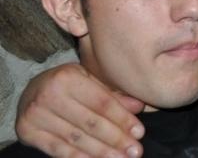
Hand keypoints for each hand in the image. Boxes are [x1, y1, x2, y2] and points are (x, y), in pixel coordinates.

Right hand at [15, 63, 144, 157]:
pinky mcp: (27, 132)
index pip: (101, 103)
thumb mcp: (91, 81)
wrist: (32, 90)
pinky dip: (79, 157)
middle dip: (116, 139)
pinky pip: (58, 150)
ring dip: (101, 152)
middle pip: (90, 123)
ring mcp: (35, 115)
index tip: (140, 132)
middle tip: (135, 151)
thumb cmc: (70, 84)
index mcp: (67, 77)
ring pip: (76, 139)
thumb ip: (113, 95)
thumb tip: (139, 107)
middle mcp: (49, 95)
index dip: (122, 119)